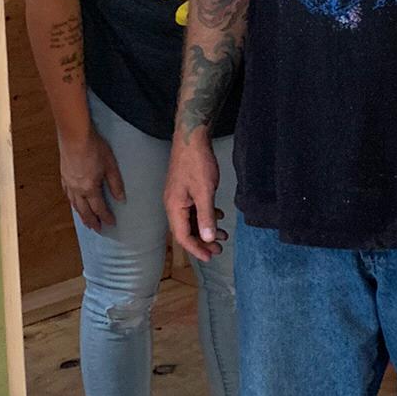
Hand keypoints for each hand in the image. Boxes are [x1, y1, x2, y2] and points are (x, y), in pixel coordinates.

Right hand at [59, 128, 124, 231]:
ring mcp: (68, 183)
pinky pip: (67, 194)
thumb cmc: (94, 147)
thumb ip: (115, 184)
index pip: (99, 208)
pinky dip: (72, 202)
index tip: (111, 224)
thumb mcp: (110, 165)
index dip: (106, 217)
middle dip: (92, 221)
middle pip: (85, 211)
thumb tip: (121, 199)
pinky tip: (74, 202)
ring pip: (74, 204)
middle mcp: (77, 189)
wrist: (75, 135)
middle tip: (97, 230)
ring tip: (86, 222)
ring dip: (81, 215)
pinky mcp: (63, 176)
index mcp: (90, 188)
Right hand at [165, 134, 222, 261]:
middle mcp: (173, 204)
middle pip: (186, 231)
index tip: (210, 257)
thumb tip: (207, 239)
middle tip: (219, 249)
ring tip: (223, 235)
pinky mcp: (185, 190)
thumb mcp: (204, 192)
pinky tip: (219, 216)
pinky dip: (206, 216)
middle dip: (202, 242)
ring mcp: (178, 197)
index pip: (182, 236)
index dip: (196, 249)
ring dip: (206, 229)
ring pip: (191, 221)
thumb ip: (206, 216)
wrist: (192, 138)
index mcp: (174, 207)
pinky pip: (193, 210)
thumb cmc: (196, 162)